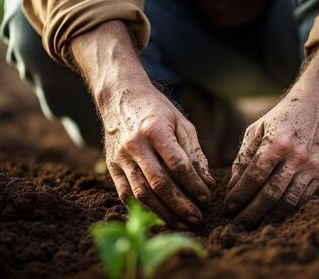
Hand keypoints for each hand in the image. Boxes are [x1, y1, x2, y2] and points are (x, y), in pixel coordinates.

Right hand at [71, 21, 214, 228]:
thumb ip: (194, 152)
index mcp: (154, 129)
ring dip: (164, 213)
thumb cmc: (157, 109)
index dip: (194, 184)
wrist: (120, 96)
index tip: (207, 198)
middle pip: (159, 183)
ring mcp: (120, 157)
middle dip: (181, 205)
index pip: (177, 164)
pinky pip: (126, 195)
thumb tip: (206, 182)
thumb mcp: (181, 123)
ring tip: (182, 223)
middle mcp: (135, 145)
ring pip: (141, 194)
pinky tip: (160, 218)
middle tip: (198, 218)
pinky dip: (143, 210)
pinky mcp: (111, 167)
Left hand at [225, 41, 318, 226]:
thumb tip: (233, 186)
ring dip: (267, 216)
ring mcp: (311, 167)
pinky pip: (301, 199)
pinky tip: (271, 214)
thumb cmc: (281, 118)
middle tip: (236, 223)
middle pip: (270, 194)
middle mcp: (296, 156)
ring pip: (287, 202)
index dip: (239, 195)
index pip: (254, 177)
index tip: (227, 207)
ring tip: (252, 223)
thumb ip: (243, 156)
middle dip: (250, 212)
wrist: (318, 107)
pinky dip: (285, 210)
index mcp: (277, 142)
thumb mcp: (257, 129)